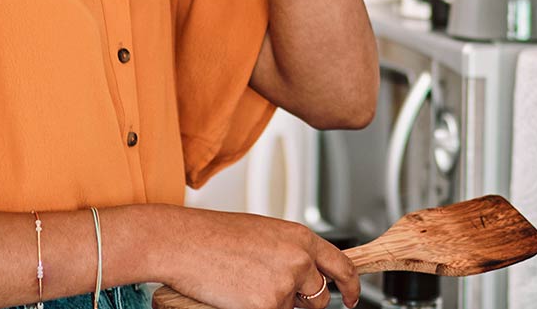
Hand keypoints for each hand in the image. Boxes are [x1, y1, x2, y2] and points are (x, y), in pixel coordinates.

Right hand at [155, 207, 359, 308]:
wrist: (183, 242)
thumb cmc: (213, 236)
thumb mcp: (264, 234)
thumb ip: (290, 251)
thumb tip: (303, 272)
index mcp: (300, 237)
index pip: (341, 265)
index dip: (351, 285)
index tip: (352, 297)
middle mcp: (299, 260)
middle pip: (319, 296)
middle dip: (303, 301)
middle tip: (273, 291)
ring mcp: (285, 284)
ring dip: (275, 304)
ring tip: (245, 283)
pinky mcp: (268, 305)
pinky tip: (237, 293)